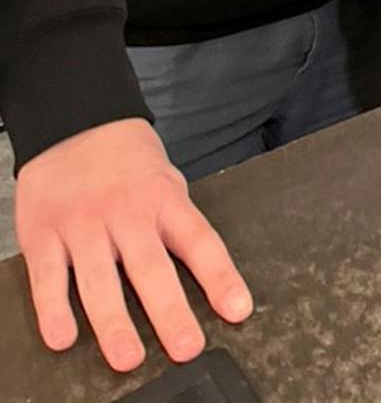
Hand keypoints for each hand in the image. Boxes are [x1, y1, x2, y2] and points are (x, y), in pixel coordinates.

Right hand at [15, 118, 252, 372]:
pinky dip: (54, 309)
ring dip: (114, 322)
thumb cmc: (129, 163)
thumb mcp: (165, 181)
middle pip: (151, 267)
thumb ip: (178, 223)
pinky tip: (64, 338)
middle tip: (186, 348)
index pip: (200, 240)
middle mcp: (127, 213)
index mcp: (164, 200)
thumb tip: (206, 272)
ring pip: (100, 279)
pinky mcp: (44, 233)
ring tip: (128, 358)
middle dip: (170, 311)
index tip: (238, 310)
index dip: (220, 277)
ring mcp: (84, 224)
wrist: (75, 121)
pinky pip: (49, 277)